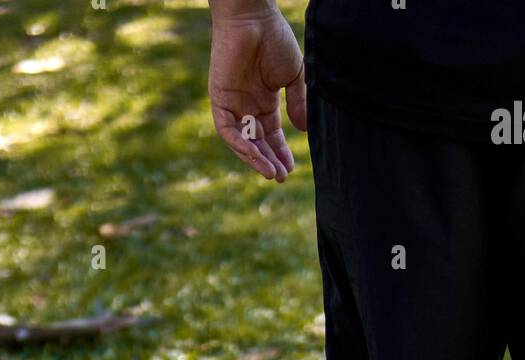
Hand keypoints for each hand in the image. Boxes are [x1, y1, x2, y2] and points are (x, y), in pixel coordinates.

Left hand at [208, 4, 306, 180]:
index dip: (280, 152)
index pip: (271, 134)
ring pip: (242, 141)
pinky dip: (240, 144)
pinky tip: (254, 156)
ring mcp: (232, 104)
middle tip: (281, 176)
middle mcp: (247, 106)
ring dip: (255, 158)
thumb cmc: (274, 39)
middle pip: (257, 142)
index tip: (291, 168)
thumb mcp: (293, 76)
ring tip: (270, 173)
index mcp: (264, 101)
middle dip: (269, 160)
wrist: (254, 17)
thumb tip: (304, 130)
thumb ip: (298, 102)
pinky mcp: (220, 99)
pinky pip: (227, 130)